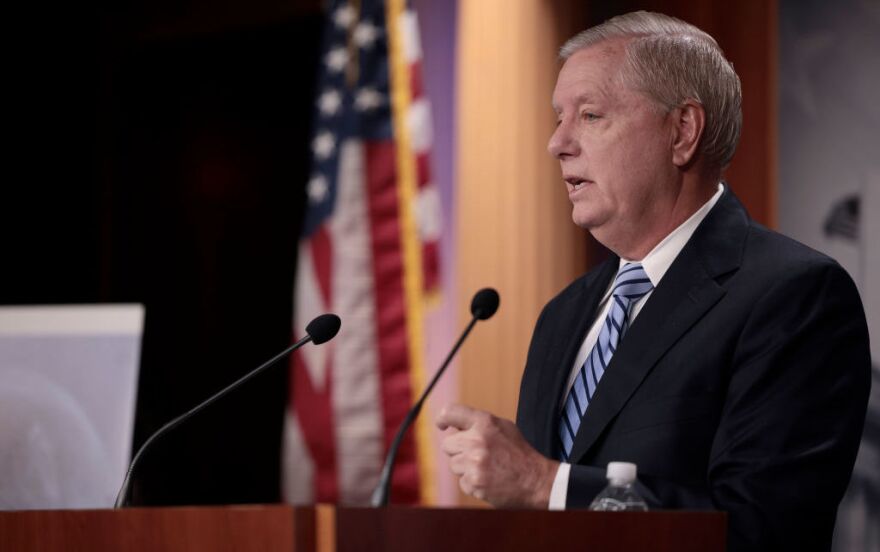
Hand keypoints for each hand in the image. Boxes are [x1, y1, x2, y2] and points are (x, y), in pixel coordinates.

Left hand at [436, 403, 558, 508]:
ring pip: (454, 464)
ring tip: (487, 468)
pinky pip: (462, 482)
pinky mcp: (474, 482)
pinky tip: (489, 480)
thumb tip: (454, 426)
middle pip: (447, 444)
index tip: (442, 425)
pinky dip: (472, 483)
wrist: (536, 480)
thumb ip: (479, 424)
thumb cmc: (519, 453)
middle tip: (477, 454)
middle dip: (458, 450)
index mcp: (484, 422)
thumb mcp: (503, 427)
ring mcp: (474, 463)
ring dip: (465, 468)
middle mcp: (477, 441)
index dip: (443, 419)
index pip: (451, 412)